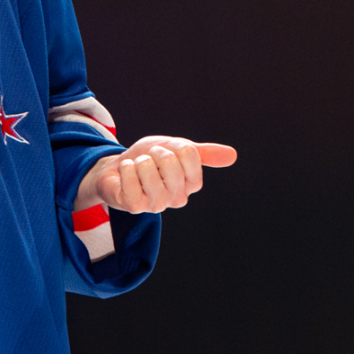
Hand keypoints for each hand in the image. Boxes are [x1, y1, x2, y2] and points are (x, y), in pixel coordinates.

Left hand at [75, 136, 237, 214]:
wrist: (119, 167)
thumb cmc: (151, 159)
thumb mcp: (178, 149)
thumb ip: (203, 153)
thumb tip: (234, 155)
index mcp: (191, 184)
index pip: (191, 156)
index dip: (177, 146)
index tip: (169, 150)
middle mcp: (177, 198)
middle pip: (170, 163)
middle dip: (155, 152)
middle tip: (150, 158)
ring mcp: (156, 205)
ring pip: (149, 172)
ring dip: (140, 161)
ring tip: (138, 166)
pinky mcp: (134, 207)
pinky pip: (131, 182)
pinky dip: (126, 169)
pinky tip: (127, 170)